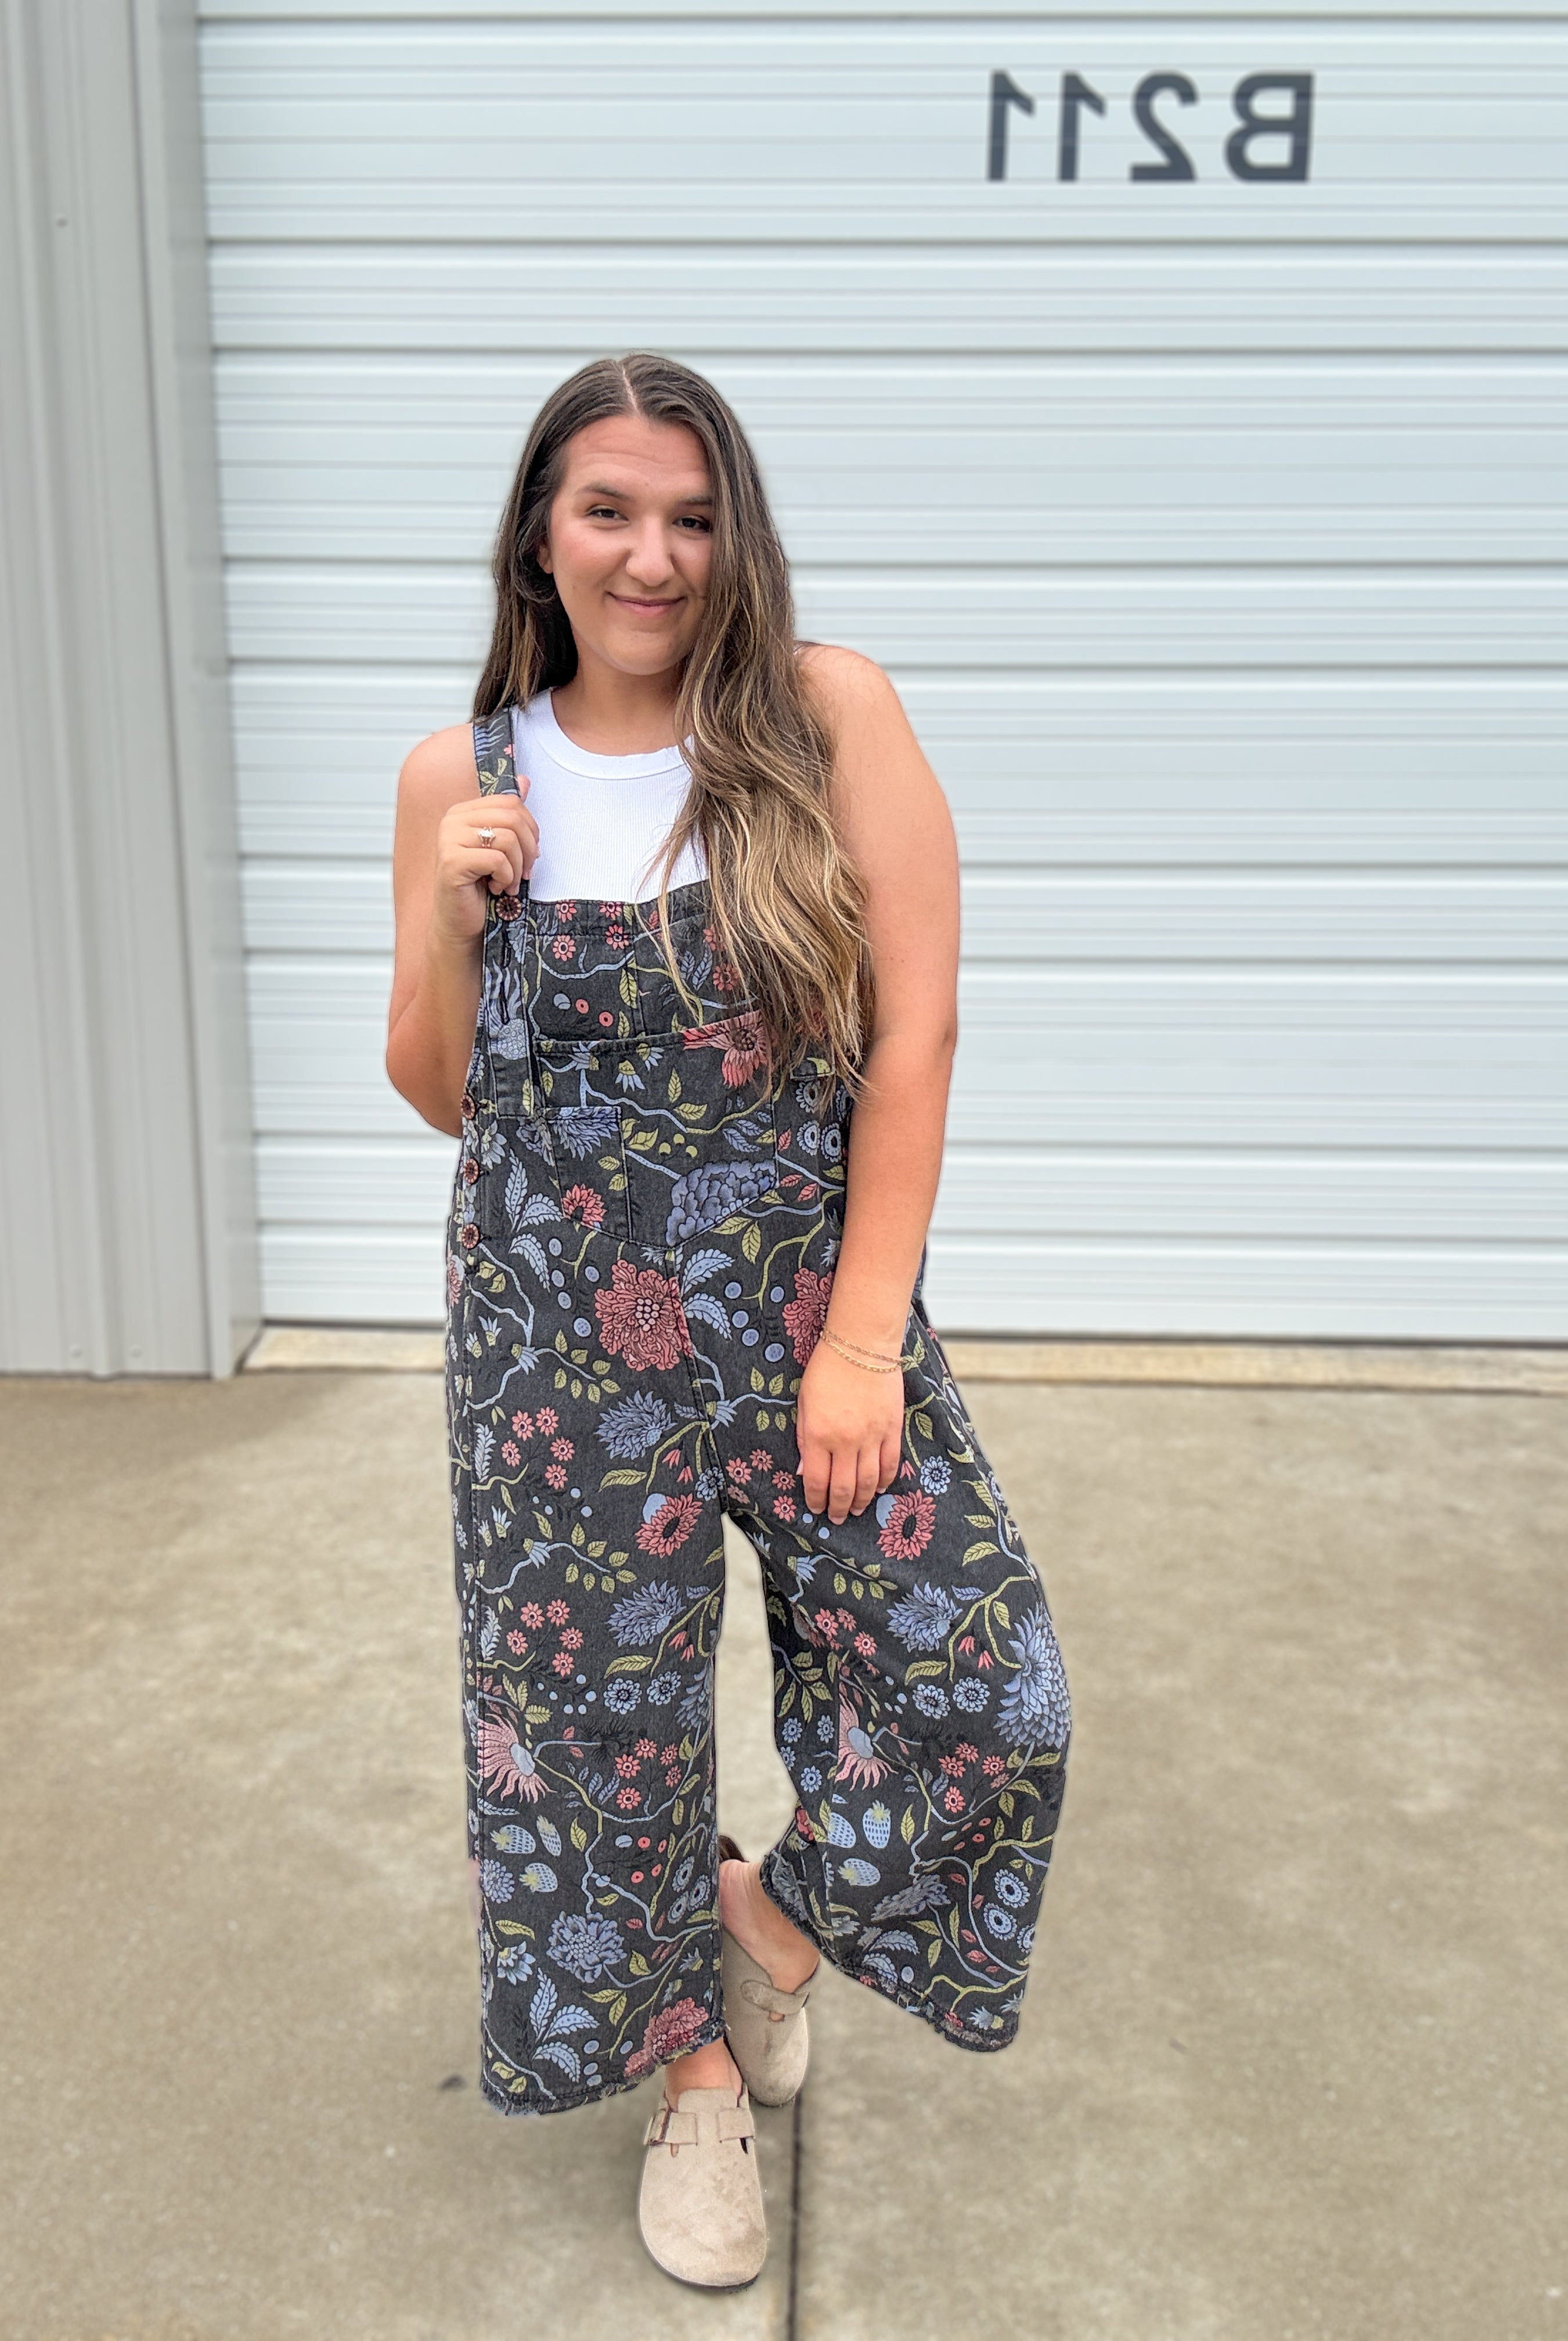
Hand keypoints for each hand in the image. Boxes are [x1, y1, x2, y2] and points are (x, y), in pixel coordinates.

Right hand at [427, 786, 538, 948]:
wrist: (461, 923)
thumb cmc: (482, 888)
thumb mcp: (501, 848)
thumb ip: (509, 816)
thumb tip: (524, 781)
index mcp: (463, 812)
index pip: (510, 802)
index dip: (530, 829)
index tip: (530, 854)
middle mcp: (452, 821)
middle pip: (512, 817)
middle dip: (528, 849)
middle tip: (524, 872)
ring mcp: (448, 840)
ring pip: (507, 838)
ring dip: (517, 867)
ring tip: (508, 883)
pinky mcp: (451, 862)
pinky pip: (497, 860)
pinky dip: (506, 878)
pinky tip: (497, 888)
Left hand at [796, 1341, 903, 1524]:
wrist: (861, 1345)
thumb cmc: (826, 1370)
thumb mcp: (804, 1404)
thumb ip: (805, 1440)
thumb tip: (806, 1472)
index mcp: (819, 1435)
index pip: (817, 1481)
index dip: (816, 1501)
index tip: (816, 1509)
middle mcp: (846, 1441)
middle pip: (844, 1487)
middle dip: (839, 1507)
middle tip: (837, 1518)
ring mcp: (872, 1436)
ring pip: (869, 1481)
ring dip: (862, 1500)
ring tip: (856, 1509)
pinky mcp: (892, 1429)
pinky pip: (891, 1463)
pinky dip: (886, 1480)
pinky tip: (880, 1488)